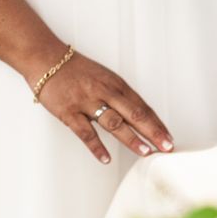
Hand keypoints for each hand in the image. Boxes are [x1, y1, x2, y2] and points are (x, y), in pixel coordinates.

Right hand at [31, 49, 173, 163]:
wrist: (47, 59)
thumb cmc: (79, 71)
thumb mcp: (106, 79)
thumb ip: (123, 98)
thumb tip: (143, 118)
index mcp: (118, 85)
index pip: (143, 108)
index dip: (158, 124)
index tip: (169, 138)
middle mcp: (106, 92)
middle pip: (135, 114)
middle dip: (153, 132)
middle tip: (166, 147)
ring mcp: (87, 102)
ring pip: (114, 122)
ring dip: (131, 139)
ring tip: (145, 152)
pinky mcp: (69, 112)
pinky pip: (85, 132)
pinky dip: (96, 147)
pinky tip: (106, 158)